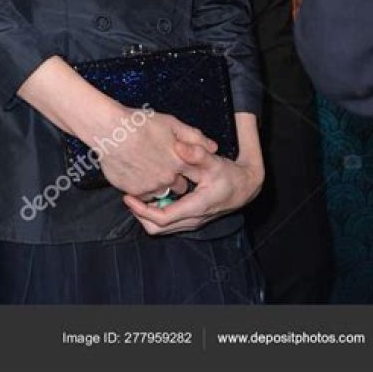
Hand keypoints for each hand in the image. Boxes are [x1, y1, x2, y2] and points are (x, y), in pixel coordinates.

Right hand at [96, 109, 217, 198]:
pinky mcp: (133, 191)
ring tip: (145, 166)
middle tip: (159, 164)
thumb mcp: (171, 123)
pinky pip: (141, 194)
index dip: (186, 170)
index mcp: (179, 162)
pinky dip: (139, 186)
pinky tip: (133, 170)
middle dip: (172, 179)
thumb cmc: (140, 123)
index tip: (180, 164)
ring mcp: (150, 186)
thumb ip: (194, 136)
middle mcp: (167, 178)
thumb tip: (213, 146)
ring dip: (155, 184)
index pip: (192, 176)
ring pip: (158, 192)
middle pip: (176, 187)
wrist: (111, 130)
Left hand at [122, 139, 263, 235]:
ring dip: (146, 214)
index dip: (142, 209)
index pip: (162, 218)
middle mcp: (192, 220)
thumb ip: (196, 153)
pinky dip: (155, 213)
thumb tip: (178, 145)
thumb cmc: (229, 174)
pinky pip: (167, 223)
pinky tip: (151, 196)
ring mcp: (191, 222)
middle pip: (157, 228)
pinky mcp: (190, 219)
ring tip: (136, 195)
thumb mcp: (214, 161)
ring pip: (161, 228)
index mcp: (195, 207)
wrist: (244, 188)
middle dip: (139, 214)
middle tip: (128, 196)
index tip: (128, 197)